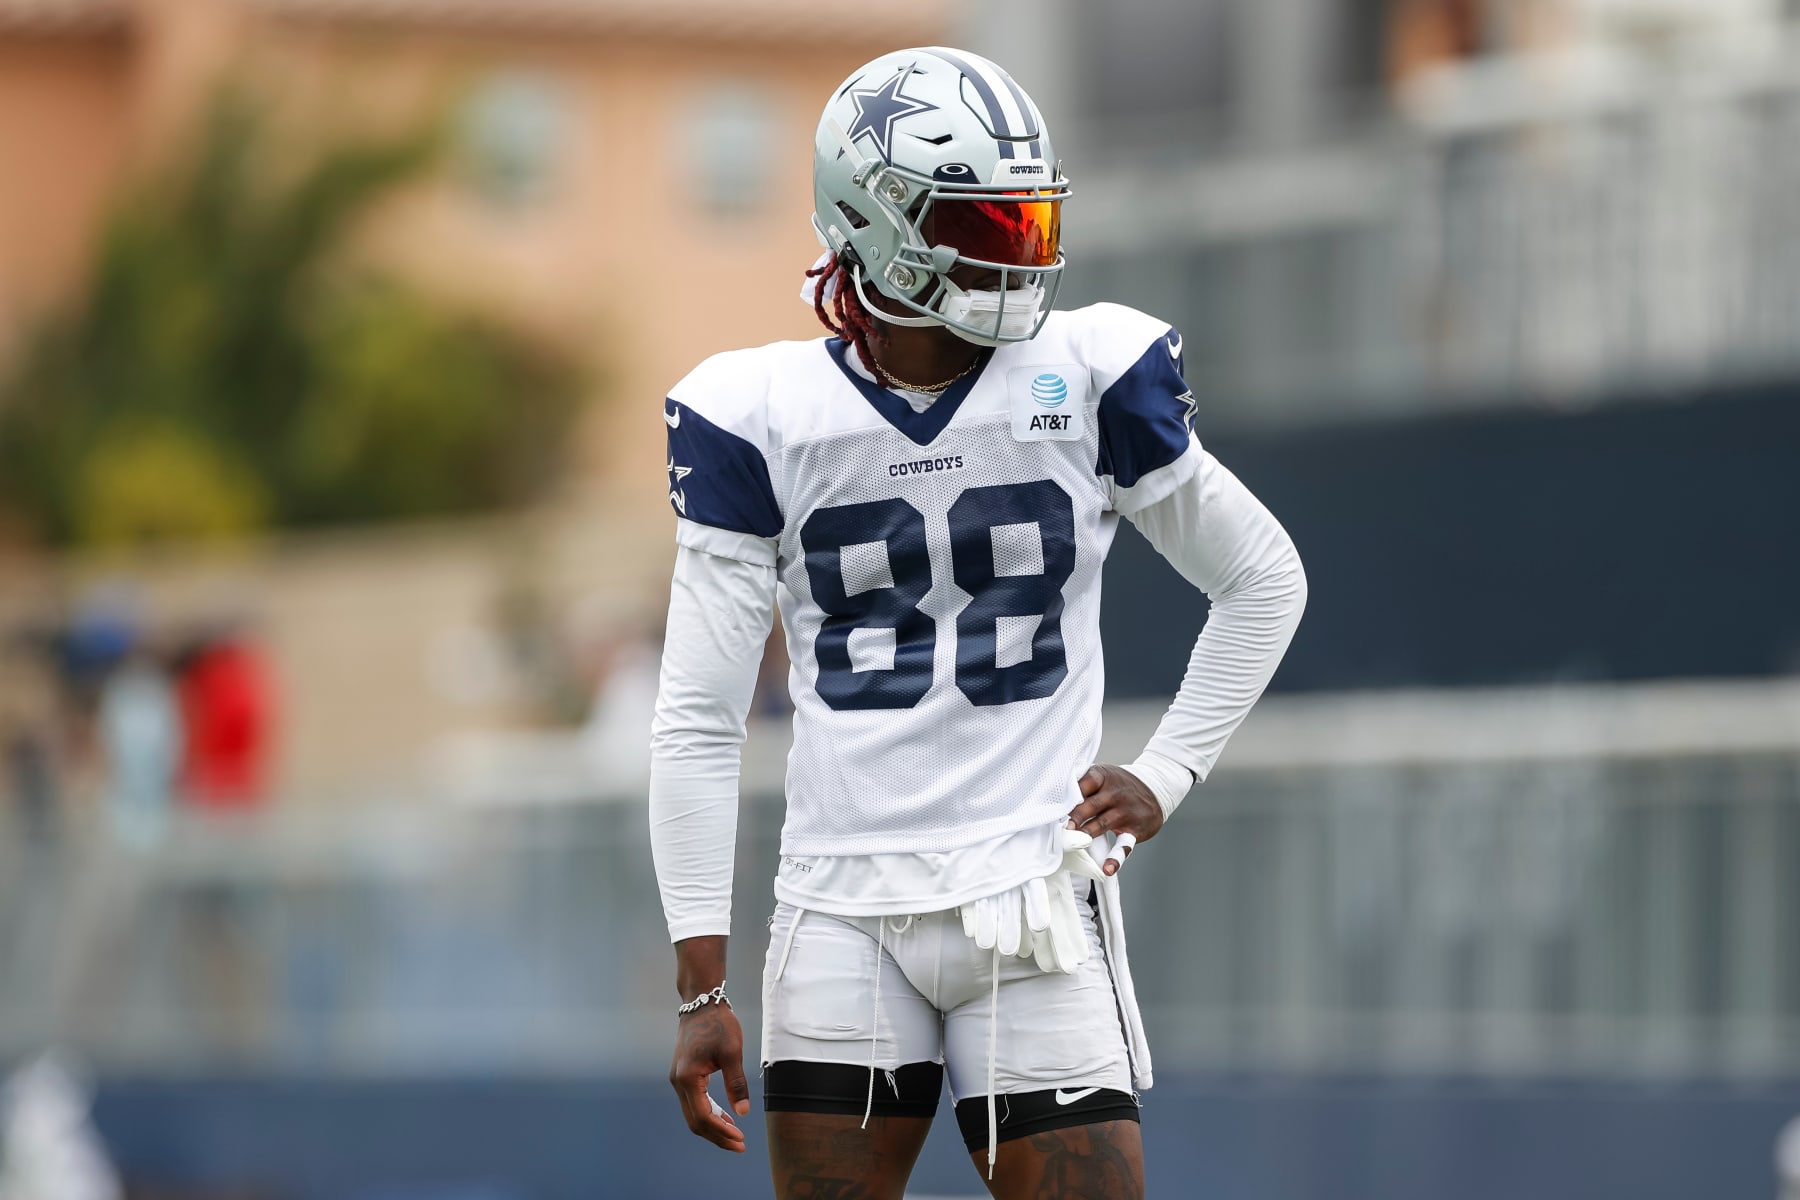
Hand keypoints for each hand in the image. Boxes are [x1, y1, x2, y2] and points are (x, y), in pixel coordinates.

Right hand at [669, 999, 751, 1151]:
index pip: (703, 1117)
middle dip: (717, 1136)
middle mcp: (678, 1082)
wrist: (701, 1003)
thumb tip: (742, 1113)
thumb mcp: (732, 1052)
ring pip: (693, 1114)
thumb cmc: (718, 1024)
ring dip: (713, 1127)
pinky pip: (693, 1102)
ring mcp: (678, 1079)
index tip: (740, 1139)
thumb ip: (736, 1084)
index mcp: (688, 1078)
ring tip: (735, 1135)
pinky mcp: (683, 1075)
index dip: (721, 1132)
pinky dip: (709, 1113)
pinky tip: (725, 1117)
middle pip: (695, 1121)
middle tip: (739, 1145)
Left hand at [1065, 764, 1164, 875]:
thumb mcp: (1102, 775)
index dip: (1069, 795)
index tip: (1054, 806)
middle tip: (1060, 827)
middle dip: (1074, 817)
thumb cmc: (1118, 784)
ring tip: (1072, 842)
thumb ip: (1081, 784)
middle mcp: (1115, 792)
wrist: (1155, 790)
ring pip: (1102, 823)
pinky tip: (1108, 868)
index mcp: (1102, 777)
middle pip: (1090, 805)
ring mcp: (1125, 811)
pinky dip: (1116, 858)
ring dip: (1086, 833)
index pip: (1083, 784)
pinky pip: (1124, 844)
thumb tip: (1052, 798)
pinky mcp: (1134, 829)